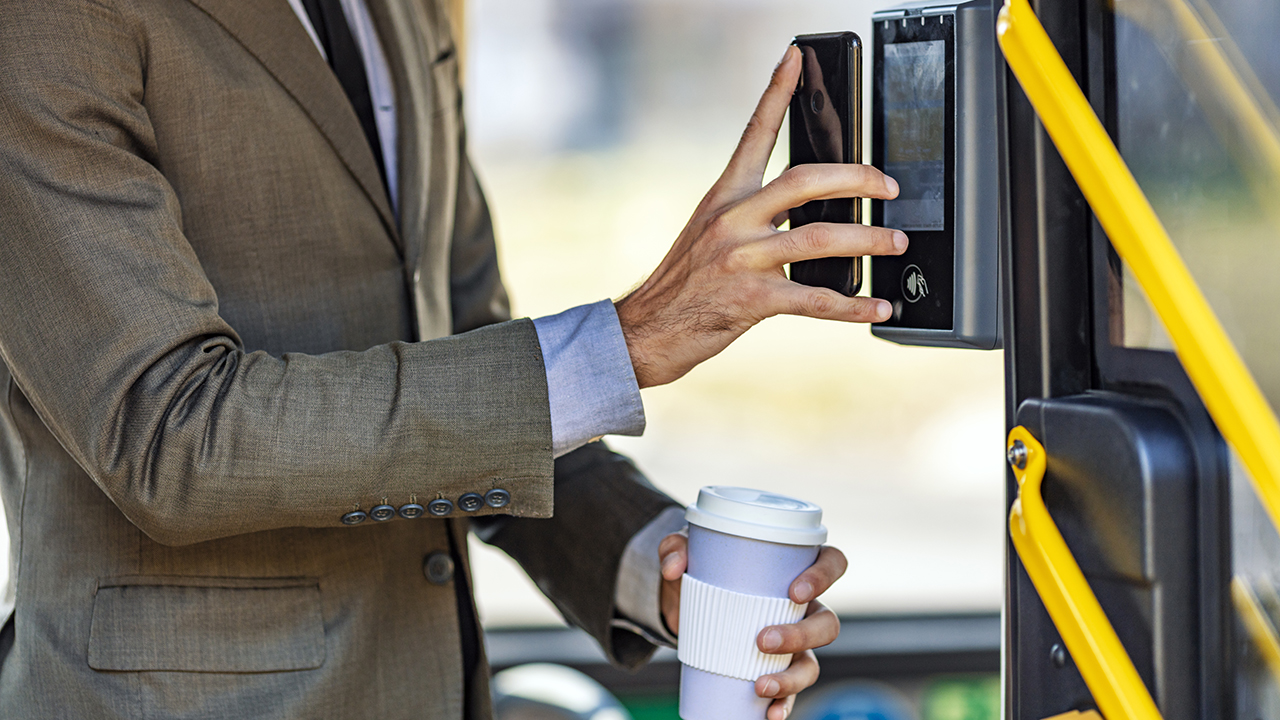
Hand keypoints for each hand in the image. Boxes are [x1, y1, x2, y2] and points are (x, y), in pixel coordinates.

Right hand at [614, 45, 904, 388]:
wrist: (646, 330)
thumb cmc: (682, 285)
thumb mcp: (708, 234)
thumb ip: (753, 218)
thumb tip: (812, 215)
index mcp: (724, 197)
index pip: (754, 133)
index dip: (776, 92)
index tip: (796, 59)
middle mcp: (732, 220)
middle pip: (806, 180)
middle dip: (858, 179)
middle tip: (889, 188)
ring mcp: (742, 258)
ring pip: (821, 238)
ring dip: (869, 241)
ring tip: (896, 244)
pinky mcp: (751, 298)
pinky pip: (815, 298)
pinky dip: (853, 305)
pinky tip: (876, 307)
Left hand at [658, 533, 848, 719]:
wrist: (685, 605)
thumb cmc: (702, 567)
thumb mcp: (686, 550)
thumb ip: (675, 548)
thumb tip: (673, 568)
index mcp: (795, 568)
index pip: (832, 563)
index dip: (824, 577)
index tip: (795, 592)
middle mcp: (803, 608)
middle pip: (827, 623)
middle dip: (801, 636)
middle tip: (763, 640)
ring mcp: (794, 643)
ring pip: (812, 663)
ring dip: (791, 678)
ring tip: (760, 686)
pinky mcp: (775, 669)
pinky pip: (790, 692)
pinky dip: (783, 705)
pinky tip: (770, 714)